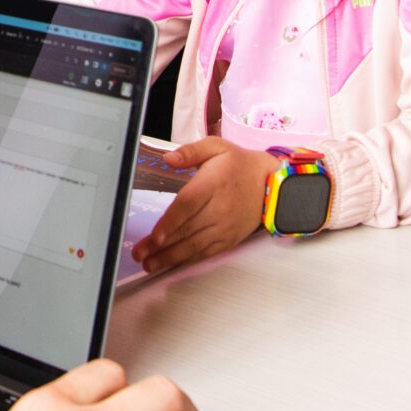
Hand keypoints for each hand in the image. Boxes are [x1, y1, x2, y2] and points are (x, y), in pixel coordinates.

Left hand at [134, 138, 275, 274]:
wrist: (271, 185)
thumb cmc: (240, 165)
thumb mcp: (216, 147)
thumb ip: (190, 152)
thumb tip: (168, 158)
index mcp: (212, 185)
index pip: (187, 206)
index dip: (170, 223)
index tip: (155, 236)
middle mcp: (218, 209)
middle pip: (186, 230)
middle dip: (160, 245)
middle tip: (139, 254)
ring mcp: (224, 227)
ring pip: (194, 246)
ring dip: (170, 257)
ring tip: (149, 263)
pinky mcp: (228, 239)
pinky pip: (205, 253)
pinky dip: (187, 260)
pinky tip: (171, 263)